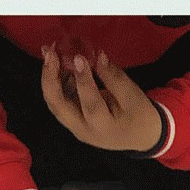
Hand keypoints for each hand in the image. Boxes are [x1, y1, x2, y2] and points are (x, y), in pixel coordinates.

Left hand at [41, 46, 161, 152]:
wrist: (140, 136)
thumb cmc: (139, 116)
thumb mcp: (133, 95)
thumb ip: (114, 77)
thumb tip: (97, 57)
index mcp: (103, 127)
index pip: (89, 104)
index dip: (83, 80)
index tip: (79, 57)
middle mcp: (83, 129)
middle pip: (59, 107)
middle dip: (50, 78)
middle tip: (50, 53)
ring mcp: (75, 126)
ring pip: (55, 103)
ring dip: (49, 77)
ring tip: (50, 53)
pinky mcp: (72, 120)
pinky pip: (59, 101)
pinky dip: (56, 81)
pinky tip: (58, 63)